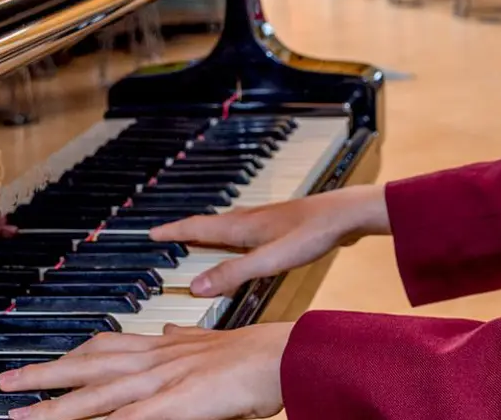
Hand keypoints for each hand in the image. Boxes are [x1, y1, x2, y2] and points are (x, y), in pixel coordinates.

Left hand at [0, 322, 291, 419]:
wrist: (282, 354)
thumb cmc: (255, 353)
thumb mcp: (211, 341)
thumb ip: (184, 339)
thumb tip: (168, 330)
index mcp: (162, 345)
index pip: (106, 346)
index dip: (71, 355)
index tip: (46, 361)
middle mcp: (153, 358)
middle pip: (86, 365)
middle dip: (42, 375)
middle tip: (2, 382)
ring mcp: (161, 380)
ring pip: (96, 395)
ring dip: (55, 408)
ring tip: (20, 417)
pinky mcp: (174, 403)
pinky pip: (128, 419)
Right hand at [148, 184, 389, 296]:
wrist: (350, 214)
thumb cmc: (315, 233)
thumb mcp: (271, 260)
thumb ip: (235, 273)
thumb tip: (197, 287)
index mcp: (243, 225)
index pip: (198, 226)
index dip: (173, 231)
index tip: (151, 233)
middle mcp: (252, 219)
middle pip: (212, 224)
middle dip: (188, 231)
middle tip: (169, 236)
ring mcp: (270, 221)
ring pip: (231, 226)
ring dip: (212, 232)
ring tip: (202, 239)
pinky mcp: (286, 226)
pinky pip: (250, 232)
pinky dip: (236, 238)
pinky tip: (249, 245)